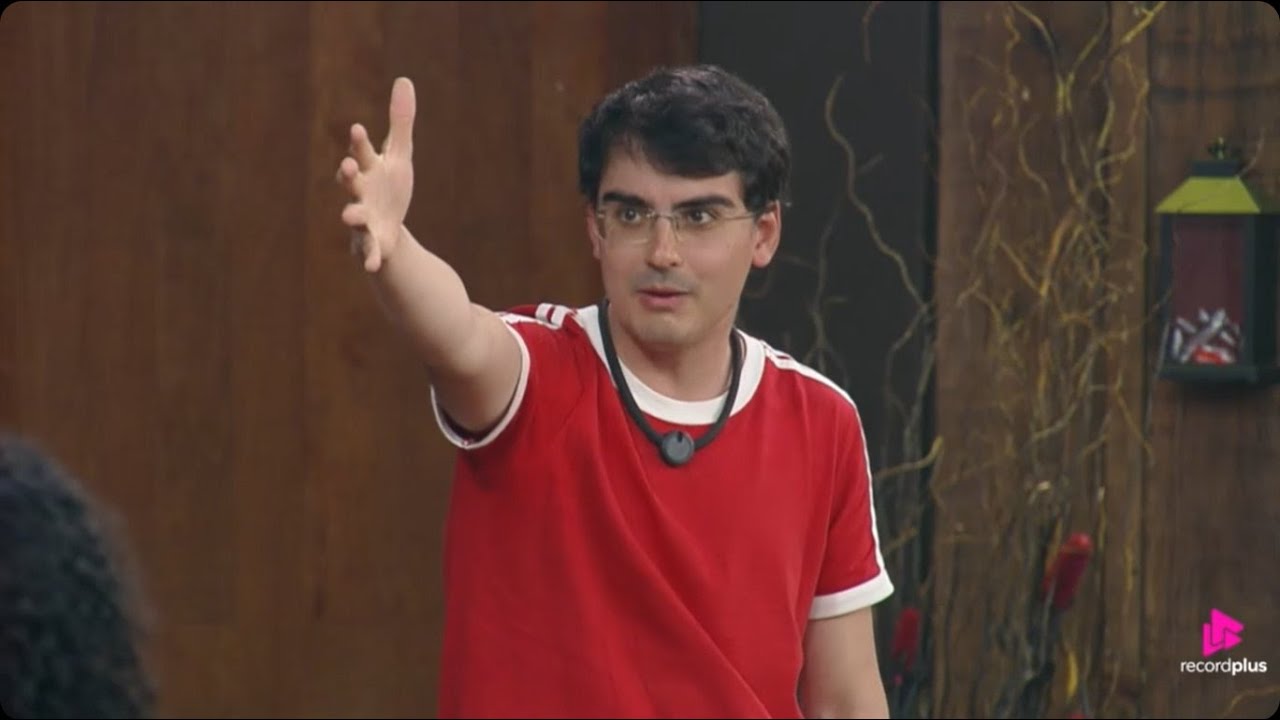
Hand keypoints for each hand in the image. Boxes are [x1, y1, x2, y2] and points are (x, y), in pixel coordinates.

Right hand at [336, 77, 415, 272]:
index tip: (358, 130)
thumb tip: (404, 80)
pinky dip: (370, 258)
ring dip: (351, 215)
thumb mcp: (400, 156)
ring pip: (353, 216)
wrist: (389, 228)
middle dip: (347, 175)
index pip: (362, 153)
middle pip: (351, 183)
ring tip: (349, 215)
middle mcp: (360, 193)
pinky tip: (373, 267)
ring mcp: (363, 219)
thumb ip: (400, 122)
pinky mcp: (370, 243)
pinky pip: (369, 252)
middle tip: (346, 168)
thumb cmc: (390, 188)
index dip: (359, 143)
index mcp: (368, 170)